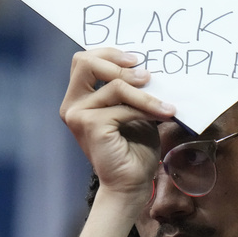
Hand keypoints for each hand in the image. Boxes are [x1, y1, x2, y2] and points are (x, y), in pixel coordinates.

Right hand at [60, 48, 175, 203]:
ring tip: (165, 105)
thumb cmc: (133, 147)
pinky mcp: (89, 125)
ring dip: (145, 94)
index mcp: (79, 97)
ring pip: (113, 86)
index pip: (84, 60)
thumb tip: (148, 64)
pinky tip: (162, 115)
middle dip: (119, 64)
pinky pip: (122, 107)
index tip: (135, 60)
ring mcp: (77, 115)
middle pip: (86, 62)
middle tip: (147, 76)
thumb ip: (131, 87)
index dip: (109, 53)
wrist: (131, 183)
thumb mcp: (134, 108)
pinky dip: (146, 109)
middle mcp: (72, 104)